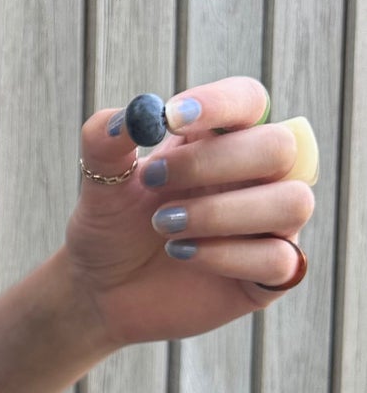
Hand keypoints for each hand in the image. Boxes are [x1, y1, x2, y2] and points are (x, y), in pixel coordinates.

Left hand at [63, 76, 315, 348]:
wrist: (102, 292)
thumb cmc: (111, 230)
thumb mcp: (99, 186)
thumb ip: (105, 144)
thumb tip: (128, 116)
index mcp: (220, 141)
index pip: (248, 101)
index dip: (220, 103)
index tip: (172, 117)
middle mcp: (256, 178)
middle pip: (278, 146)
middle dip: (214, 161)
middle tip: (153, 179)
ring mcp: (268, 226)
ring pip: (292, 202)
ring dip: (220, 212)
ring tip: (163, 226)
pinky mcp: (267, 275)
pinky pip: (279, 260)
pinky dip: (225, 256)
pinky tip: (181, 255)